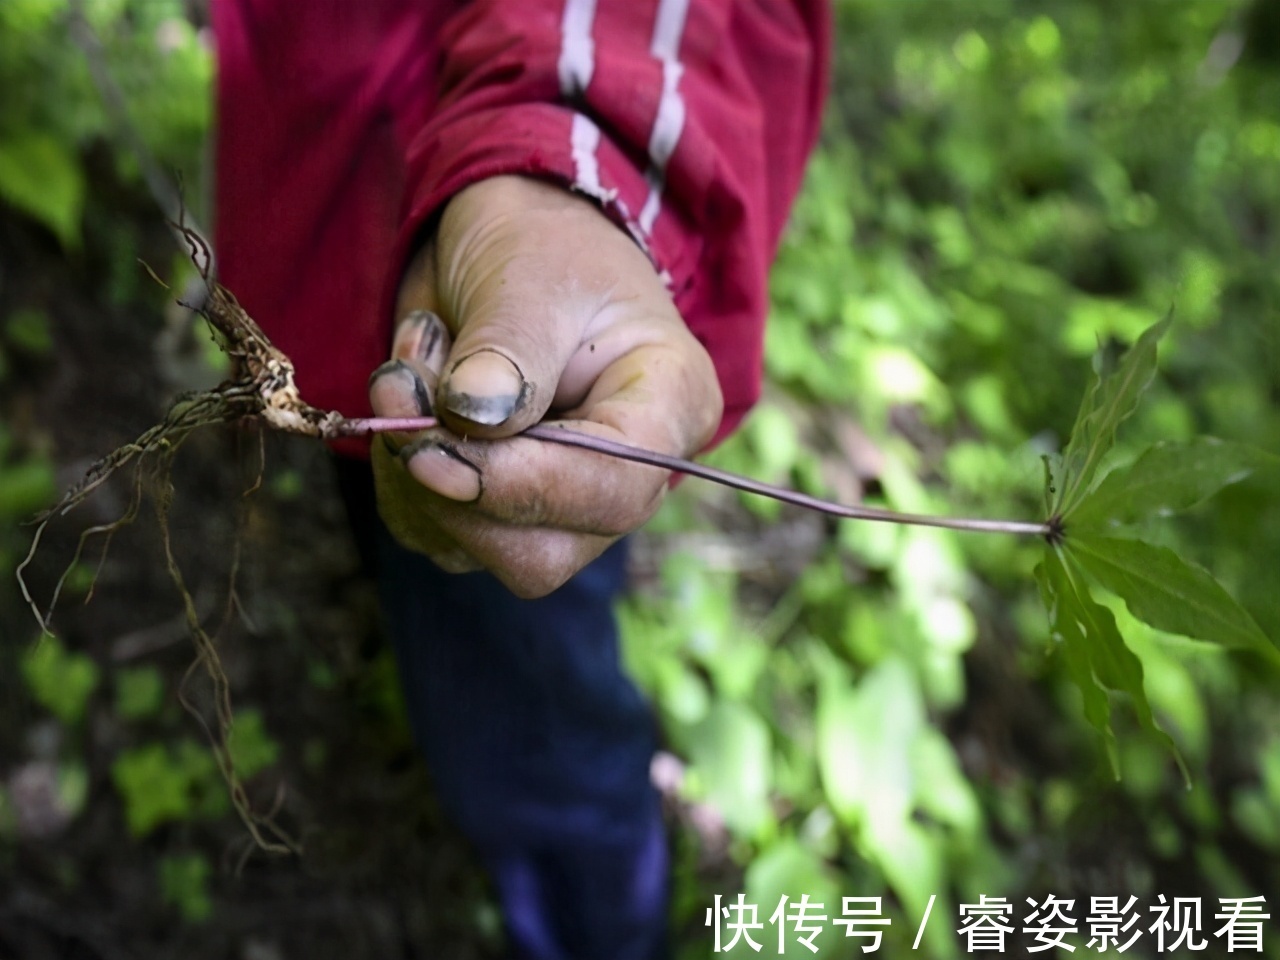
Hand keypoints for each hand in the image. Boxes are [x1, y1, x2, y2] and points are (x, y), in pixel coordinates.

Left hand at [368, 176, 722, 597]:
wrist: (509, 243)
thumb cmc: (543, 246)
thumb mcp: (531, 275)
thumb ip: (507, 349)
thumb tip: (471, 415)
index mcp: (669, 409)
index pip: (612, 489)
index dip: (521, 484)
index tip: (433, 447)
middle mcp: (623, 478)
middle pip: (542, 552)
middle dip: (449, 485)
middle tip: (402, 385)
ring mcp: (559, 507)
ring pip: (471, 548)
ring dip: (410, 463)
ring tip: (417, 360)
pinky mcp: (493, 514)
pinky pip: (426, 527)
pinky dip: (395, 468)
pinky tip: (415, 391)